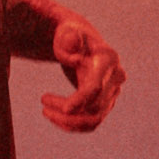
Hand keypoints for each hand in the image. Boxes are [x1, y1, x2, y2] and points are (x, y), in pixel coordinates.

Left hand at [40, 15, 125, 131]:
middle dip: (67, 111)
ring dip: (69, 122)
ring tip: (45, 112)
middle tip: (42, 102)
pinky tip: (55, 117)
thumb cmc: (69, 36)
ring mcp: (113, 92)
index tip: (65, 109)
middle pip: (95, 106)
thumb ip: (68, 39)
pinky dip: (73, 125)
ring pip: (95, 119)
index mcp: (108, 59)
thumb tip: (74, 53)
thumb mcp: (66, 33)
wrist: (79, 41)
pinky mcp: (106, 103)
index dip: (81, 100)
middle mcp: (116, 77)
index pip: (96, 86)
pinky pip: (92, 122)